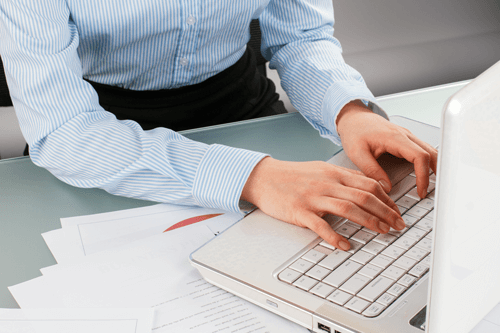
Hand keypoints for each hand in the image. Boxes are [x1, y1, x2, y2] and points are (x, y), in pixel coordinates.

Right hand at [241, 157, 406, 250]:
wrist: (264, 177)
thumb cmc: (292, 175)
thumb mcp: (321, 169)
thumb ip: (343, 177)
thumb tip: (366, 185)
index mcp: (334, 173)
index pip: (368, 184)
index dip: (387, 199)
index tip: (396, 211)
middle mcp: (327, 184)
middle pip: (363, 197)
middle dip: (386, 212)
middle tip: (398, 225)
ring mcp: (313, 197)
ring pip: (348, 208)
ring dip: (369, 221)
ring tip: (383, 231)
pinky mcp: (299, 211)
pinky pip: (320, 225)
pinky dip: (334, 236)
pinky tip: (345, 245)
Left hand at [337, 101, 437, 197]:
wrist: (354, 118)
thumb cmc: (354, 131)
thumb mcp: (356, 153)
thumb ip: (371, 170)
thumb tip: (385, 187)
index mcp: (394, 138)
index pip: (419, 156)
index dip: (423, 175)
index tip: (420, 190)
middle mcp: (405, 135)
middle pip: (431, 153)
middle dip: (435, 173)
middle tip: (431, 191)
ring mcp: (407, 136)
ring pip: (429, 151)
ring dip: (434, 167)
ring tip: (432, 185)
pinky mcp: (406, 139)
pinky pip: (422, 150)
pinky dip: (427, 162)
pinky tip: (425, 173)